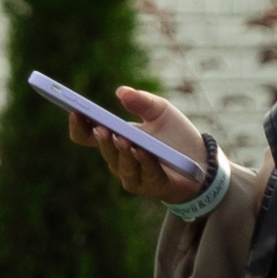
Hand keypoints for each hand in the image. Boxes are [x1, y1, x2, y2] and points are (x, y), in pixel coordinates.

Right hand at [66, 84, 211, 201]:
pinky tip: (141, 149)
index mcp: (115, 140)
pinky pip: (145, 173)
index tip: (74, 110)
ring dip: (120, 151)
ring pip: (121, 165)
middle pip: (103, 150)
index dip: (78, 126)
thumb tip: (122, 91)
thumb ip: (143, 101)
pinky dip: (142, 161)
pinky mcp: (152, 186)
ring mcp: (134, 175)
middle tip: (99, 126)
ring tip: (120, 137)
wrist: (202, 160)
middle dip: (101, 138)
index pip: (87, 136)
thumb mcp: (161, 111)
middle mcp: (119, 160)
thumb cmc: (176, 136)